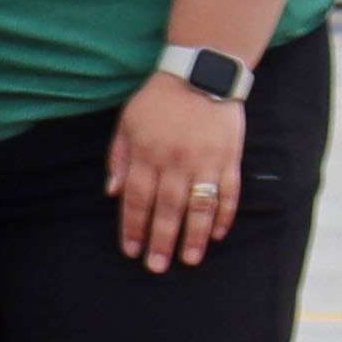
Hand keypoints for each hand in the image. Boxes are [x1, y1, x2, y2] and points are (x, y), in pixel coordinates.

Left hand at [108, 75, 249, 272]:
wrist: (201, 73)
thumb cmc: (158, 100)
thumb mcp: (127, 123)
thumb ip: (119, 158)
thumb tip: (111, 192)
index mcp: (147, 154)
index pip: (137, 199)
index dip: (133, 227)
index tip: (131, 250)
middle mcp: (175, 161)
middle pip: (167, 209)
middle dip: (160, 240)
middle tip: (156, 267)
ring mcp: (206, 161)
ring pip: (199, 206)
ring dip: (194, 236)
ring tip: (189, 260)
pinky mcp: (230, 158)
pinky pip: (229, 192)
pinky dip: (224, 214)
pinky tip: (217, 234)